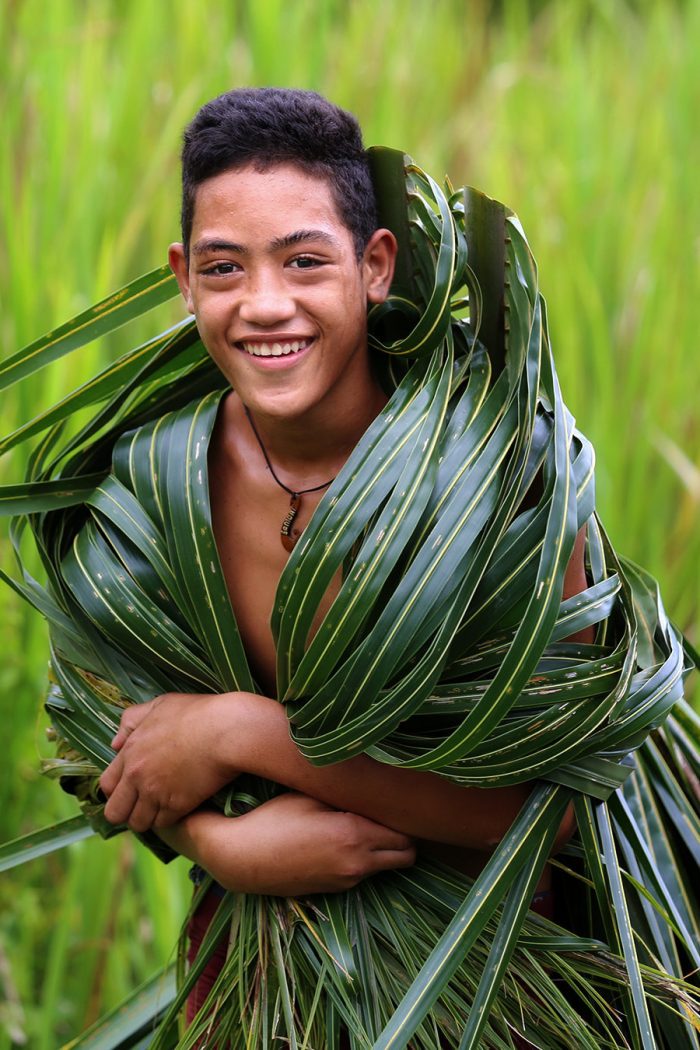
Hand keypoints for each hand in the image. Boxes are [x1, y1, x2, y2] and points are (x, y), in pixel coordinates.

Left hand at [99, 693, 239, 831]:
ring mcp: (156, 793)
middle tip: (141, 805)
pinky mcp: (178, 806)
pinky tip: (180, 807)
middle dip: (125, 811)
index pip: (106, 784)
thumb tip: (115, 743)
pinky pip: (163, 824)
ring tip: (161, 808)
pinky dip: (169, 819)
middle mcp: (138, 776)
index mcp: (132, 750)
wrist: (228, 730)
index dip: (116, 791)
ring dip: (148, 818)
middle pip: (114, 812)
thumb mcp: (161, 704)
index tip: (129, 790)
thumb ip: (133, 720)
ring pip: (138, 823)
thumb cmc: (199, 713)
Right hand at [185, 793, 415, 895]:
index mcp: (356, 836)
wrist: (239, 859)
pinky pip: (362, 874)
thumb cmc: (273, 818)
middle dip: (403, 836)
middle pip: (406, 856)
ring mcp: (346, 881)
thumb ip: (347, 794)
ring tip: (360, 823)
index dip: (405, 816)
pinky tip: (338, 841)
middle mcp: (357, 864)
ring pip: (385, 865)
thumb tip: (375, 784)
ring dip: (382, 849)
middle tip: (386, 813)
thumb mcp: (311, 796)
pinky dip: (361, 859)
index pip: (406, 834)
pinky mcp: (332, 891)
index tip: (397, 801)